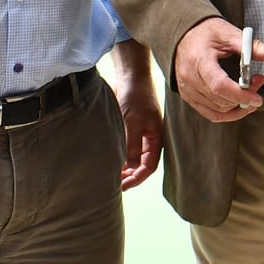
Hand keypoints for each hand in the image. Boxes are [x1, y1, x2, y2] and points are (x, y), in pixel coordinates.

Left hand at [106, 41, 162, 189]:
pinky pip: (126, 149)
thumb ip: (132, 145)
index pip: (149, 167)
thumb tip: (132, 167)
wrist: (130, 77)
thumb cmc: (135, 97)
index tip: (122, 186)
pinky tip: (108, 161)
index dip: (137, 178)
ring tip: (109, 176)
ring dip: (123, 168)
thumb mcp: (133, 122)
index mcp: (155, 139)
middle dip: (129, 177)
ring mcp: (139, 135)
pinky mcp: (129, 130)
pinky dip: (119, 157)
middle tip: (113, 184)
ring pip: (133, 159)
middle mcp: (149, 140)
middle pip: (141, 165)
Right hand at [171, 18, 263, 124]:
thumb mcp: (230, 34)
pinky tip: (239, 104)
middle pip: (220, 100)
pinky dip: (228, 113)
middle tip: (258, 81)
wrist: (184, 34)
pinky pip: (210, 114)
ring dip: (238, 105)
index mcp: (199, 60)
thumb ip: (253, 46)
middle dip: (244, 97)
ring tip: (250, 88)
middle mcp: (189, 77)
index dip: (240, 95)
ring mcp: (187, 89)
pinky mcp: (189, 96)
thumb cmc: (206, 33)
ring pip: (217, 110)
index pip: (219, 86)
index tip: (257, 98)